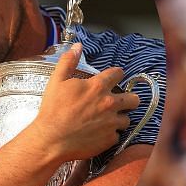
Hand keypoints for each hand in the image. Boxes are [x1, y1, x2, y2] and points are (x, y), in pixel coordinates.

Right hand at [29, 45, 139, 162]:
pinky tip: (98, 132)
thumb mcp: (56, 81)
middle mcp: (109, 104)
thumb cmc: (53, 109)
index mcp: (97, 87)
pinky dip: (110, 133)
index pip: (117, 74)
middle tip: (119, 100)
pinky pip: (117, 135)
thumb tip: (78, 46)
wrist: (52, 138)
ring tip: (106, 119)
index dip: (117, 73)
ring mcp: (112, 122)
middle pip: (134, 98)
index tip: (115, 76)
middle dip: (129, 98)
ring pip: (127, 118)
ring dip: (119, 117)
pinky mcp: (110, 139)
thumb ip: (68, 62)